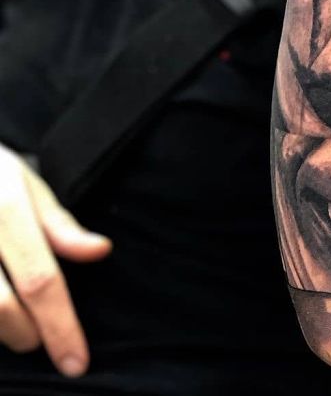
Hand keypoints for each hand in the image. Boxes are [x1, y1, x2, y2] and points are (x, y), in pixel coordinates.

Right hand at [0, 147, 111, 376]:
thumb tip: (101, 251)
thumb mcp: (27, 185)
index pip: (40, 279)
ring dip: (0, 330)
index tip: (77, 364)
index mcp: (6, 209)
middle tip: (39, 333)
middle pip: (1, 308)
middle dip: (27, 333)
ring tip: (16, 322)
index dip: (60, 326)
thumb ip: (60, 225)